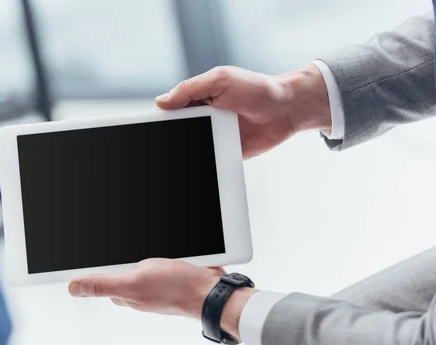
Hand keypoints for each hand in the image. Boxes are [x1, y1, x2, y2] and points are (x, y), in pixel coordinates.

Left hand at [68, 259, 256, 338]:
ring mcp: (155, 283)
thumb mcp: (133, 283)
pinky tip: (165, 253)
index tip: (88, 254)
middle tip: (128, 252)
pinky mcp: (170, 275)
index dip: (94, 268)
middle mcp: (139, 291)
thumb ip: (103, 284)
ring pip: (140, 263)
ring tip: (149, 252)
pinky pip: (158, 262)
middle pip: (121, 268)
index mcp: (126, 293)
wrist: (210, 289)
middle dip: (122, 258)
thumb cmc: (176, 289)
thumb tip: (73, 287)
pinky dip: (160, 255)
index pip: (103, 278)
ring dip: (142, 255)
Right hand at [155, 64, 330, 158]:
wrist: (287, 109)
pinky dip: (204, 167)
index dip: (160, 120)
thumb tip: (161, 102)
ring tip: (171, 163)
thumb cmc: (258, 88)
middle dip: (170, 139)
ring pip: (192, 149)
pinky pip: (210, 163)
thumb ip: (191, 89)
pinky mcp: (226, 153)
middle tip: (162, 146)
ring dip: (186, 154)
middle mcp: (204, 119)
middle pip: (178, 132)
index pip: (172, 111)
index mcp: (198, 99)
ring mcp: (214, 136)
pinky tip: (197, 173)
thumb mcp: (221, 80)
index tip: (148, 128)